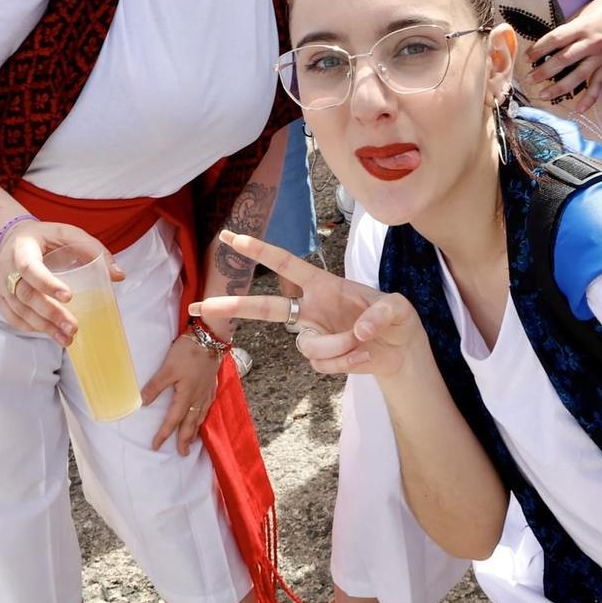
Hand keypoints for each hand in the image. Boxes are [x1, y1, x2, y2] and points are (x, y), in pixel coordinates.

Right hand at [0, 219, 125, 342]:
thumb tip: (118, 275)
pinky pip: (14, 318)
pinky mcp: (2, 299)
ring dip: (44, 327)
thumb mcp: (67, 233)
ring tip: (67, 338)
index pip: (30, 268)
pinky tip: (50, 333)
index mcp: (23, 248)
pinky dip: (32, 328)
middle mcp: (7, 268)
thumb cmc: (44, 237)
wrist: (11, 240)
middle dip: (50, 313)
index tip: (69, 297)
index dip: (47, 283)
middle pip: (26, 295)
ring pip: (20, 311)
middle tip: (73, 327)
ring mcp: (1, 286)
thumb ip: (92, 250)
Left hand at [141, 333, 220, 454]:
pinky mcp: (212, 384)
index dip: (163, 434)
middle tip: (182, 453)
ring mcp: (207, 391)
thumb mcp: (168, 368)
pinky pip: (208, 407)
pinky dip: (204, 416)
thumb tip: (143, 403)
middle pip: (190, 423)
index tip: (156, 446)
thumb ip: (156, 386)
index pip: (173, 420)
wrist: (210, 338)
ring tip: (193, 440)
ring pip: (201, 416)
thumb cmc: (188, 352)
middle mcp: (198, 398)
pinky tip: (203, 415)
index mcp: (186, 396)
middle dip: (185, 439)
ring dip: (195, 430)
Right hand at [192, 230, 425, 378]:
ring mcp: (314, 335)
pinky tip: (363, 356)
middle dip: (233, 307)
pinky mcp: (321, 360)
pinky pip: (323, 365)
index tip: (231, 237)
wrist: (401, 353)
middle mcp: (312, 308)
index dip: (259, 250)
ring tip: (365, 343)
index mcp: (324, 285)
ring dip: (339, 347)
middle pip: (266, 308)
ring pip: (307, 346)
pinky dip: (347, 362)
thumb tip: (358, 330)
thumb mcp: (400, 309)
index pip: (286, 264)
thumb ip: (384, 313)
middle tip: (200, 306)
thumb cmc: (397, 320)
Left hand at [525, 0, 601, 108]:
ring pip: (579, 75)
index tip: (527, 57)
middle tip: (529, 79)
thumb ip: (569, 29)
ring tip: (543, 95)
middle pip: (564, 59)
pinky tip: (579, 109)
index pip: (555, 39)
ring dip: (560, 87)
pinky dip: (590, 98)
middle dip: (544, 71)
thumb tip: (552, 43)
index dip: (539, 49)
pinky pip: (599, 83)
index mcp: (582, 26)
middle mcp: (592, 42)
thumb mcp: (584, 13)